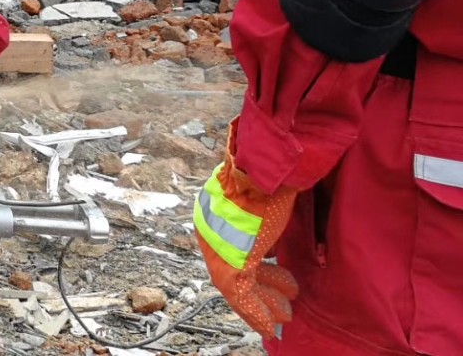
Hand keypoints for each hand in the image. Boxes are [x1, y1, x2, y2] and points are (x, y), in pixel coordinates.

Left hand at [194, 142, 299, 339]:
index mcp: (215, 214)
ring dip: (264, 302)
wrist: (264, 171)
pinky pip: (239, 294)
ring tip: (284, 314)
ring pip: (236, 286)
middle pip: (233, 269)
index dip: (256, 270)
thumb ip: (265, 219)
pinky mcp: (228, 261)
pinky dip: (256, 311)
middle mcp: (210, 231)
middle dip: (262, 290)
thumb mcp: (265, 200)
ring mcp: (217, 247)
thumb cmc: (270, 179)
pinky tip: (271, 324)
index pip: (232, 251)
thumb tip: (275, 237)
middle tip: (283, 306)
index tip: (273, 282)